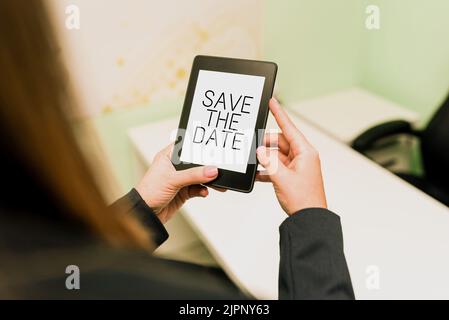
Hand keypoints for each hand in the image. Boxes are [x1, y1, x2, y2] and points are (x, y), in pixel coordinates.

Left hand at [136, 144, 218, 223]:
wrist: (145, 214)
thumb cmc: (149, 192)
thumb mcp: (173, 180)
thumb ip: (194, 175)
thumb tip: (212, 170)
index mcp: (168, 157)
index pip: (187, 147)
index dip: (199, 146)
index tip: (214, 147)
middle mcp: (174, 167)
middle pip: (196, 163)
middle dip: (207, 167)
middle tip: (219, 168)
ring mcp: (180, 179)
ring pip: (199, 176)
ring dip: (208, 180)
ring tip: (217, 183)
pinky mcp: (183, 191)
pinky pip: (198, 188)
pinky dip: (203, 190)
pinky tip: (205, 192)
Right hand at [256, 98, 326, 214]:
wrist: (309, 220)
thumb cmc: (304, 200)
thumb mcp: (282, 178)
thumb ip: (268, 162)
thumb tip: (260, 151)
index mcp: (305, 152)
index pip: (289, 128)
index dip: (279, 114)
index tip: (272, 102)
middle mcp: (302, 157)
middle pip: (280, 142)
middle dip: (265, 144)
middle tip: (252, 148)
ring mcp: (297, 166)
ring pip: (276, 155)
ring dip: (265, 159)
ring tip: (254, 163)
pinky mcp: (292, 176)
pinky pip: (276, 167)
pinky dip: (267, 170)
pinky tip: (257, 174)